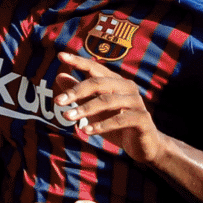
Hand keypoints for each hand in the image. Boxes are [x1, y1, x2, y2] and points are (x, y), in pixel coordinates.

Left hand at [53, 51, 167, 165]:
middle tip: (57, 101)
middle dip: (76, 91)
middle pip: (99, 83)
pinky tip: (86, 131)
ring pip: (108, 101)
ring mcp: (136, 102)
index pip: (95, 67)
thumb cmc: (117, 126)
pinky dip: (102, 125)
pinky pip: (119, 120)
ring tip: (67, 117)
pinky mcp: (142, 118)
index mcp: (116, 81)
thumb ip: (79, 94)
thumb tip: (59, 76)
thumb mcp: (94, 110)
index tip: (60, 56)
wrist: (144, 146)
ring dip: (85, 109)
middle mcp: (127, 87)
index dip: (79, 61)